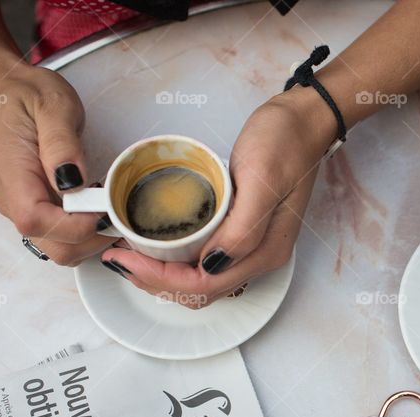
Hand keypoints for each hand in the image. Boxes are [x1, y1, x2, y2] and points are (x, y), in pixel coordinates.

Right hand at [0, 63, 112, 264]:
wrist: (2, 92)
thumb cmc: (27, 95)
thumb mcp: (53, 104)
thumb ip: (63, 143)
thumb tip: (74, 180)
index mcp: (10, 172)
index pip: (35, 221)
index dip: (74, 226)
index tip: (102, 208)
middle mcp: (7, 197)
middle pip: (50, 245)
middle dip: (89, 238)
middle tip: (113, 210)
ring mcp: (14, 206)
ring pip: (56, 246)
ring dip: (87, 237)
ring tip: (102, 204)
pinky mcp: (26, 207)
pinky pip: (55, 234)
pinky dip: (80, 230)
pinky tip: (90, 204)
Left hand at [101, 87, 336, 307]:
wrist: (302, 122)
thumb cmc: (284, 143)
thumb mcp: (262, 179)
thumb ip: (243, 229)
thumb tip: (212, 265)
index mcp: (264, 252)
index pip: (203, 285)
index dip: (158, 278)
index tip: (123, 256)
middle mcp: (258, 257)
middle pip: (199, 292)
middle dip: (154, 282)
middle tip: (117, 257)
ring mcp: (251, 249)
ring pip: (200, 282)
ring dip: (162, 276)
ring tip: (129, 254)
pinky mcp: (242, 235)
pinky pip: (204, 263)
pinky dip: (175, 263)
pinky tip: (154, 246)